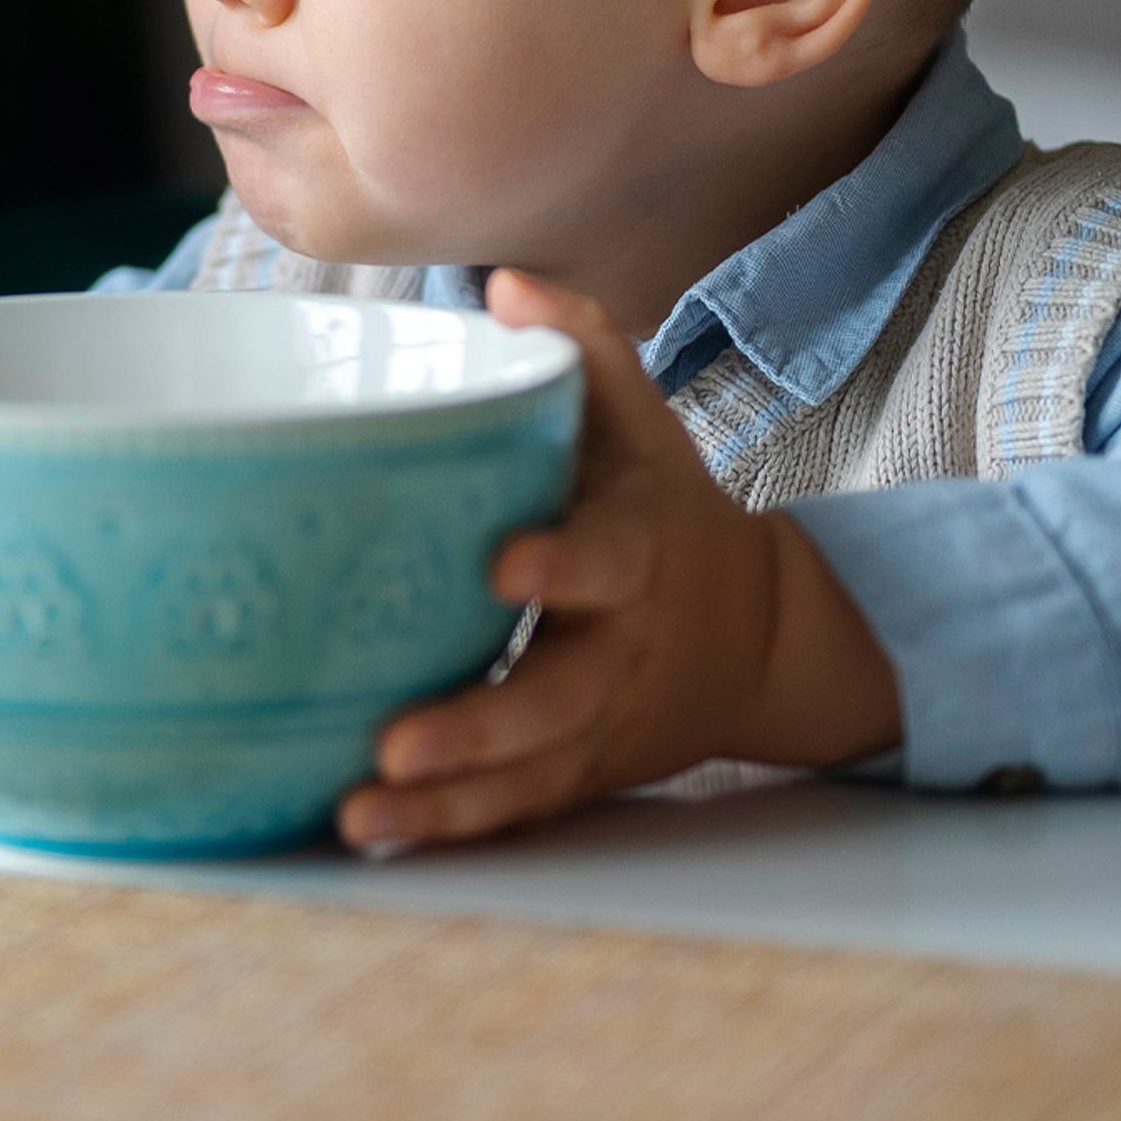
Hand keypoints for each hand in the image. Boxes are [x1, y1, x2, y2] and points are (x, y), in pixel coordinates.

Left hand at [337, 268, 902, 852]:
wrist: (759, 634)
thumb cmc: (661, 508)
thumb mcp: (641, 424)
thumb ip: (584, 352)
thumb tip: (507, 283)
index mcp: (636, 550)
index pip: (606, 555)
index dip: (562, 563)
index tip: (502, 565)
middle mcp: (621, 645)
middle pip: (558, 696)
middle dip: (481, 724)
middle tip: (395, 743)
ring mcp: (599, 721)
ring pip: (530, 771)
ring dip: (447, 799)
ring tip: (361, 813)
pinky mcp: (576, 771)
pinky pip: (514, 809)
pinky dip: (450, 827)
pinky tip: (370, 836)